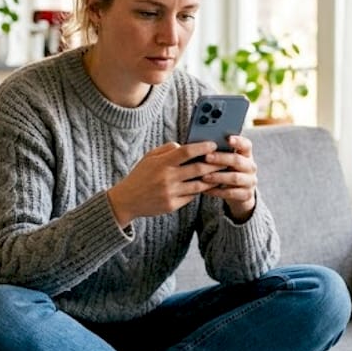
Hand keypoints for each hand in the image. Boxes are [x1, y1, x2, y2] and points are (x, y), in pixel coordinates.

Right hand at [106, 141, 222, 227]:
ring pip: (199, 185)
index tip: (213, 145)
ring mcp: (170, 193)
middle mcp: (167, 178)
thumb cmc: (140, 176)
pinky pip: (191, 197)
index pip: (187, 151)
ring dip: (212, 179)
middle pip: (198, 169)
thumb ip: (167, 149)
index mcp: (161, 163)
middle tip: (225, 160)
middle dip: (214, 164)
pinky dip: (199, 191)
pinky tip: (206, 186)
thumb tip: (186, 145)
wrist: (126, 200)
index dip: (202, 147)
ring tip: (220, 174)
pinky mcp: (172, 205)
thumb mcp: (149, 158)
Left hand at [195, 135, 257, 221]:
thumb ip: (217, 152)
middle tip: (206, 157)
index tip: (227, 138)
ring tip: (204, 176)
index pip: (246, 145)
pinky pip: (230, 193)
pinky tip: (205, 190)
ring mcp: (250, 181)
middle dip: (221, 158)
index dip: (238, 141)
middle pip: (237, 160)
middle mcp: (250, 167)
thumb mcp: (225, 161)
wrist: (238, 193)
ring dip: (218, 177)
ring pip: (234, 178)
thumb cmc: (226, 171)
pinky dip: (217, 191)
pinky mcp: (246, 195)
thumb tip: (199, 144)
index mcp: (246, 154)